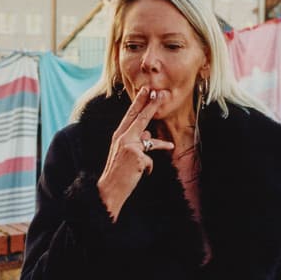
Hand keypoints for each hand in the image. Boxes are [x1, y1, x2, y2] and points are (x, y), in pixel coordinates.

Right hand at [97, 87, 173, 219]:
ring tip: (170, 145)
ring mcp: (130, 146)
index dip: (139, 101)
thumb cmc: (118, 171)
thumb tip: (149, 134)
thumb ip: (136, 141)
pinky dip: (148, 169)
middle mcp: (123, 137)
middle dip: (151, 104)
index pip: (130, 115)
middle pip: (140, 118)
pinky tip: (140, 175)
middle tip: (159, 92)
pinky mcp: (137, 156)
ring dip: (162, 144)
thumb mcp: (125, 153)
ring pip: (150, 140)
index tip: (146, 90)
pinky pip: (150, 161)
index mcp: (119, 135)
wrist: (109, 189)